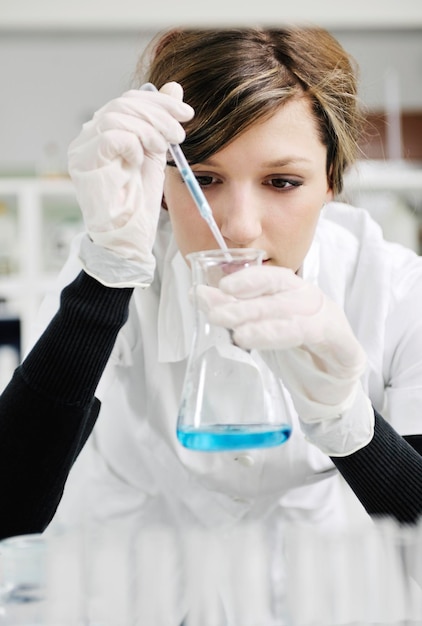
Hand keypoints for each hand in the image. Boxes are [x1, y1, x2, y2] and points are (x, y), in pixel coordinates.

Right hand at [68, 82, 193, 286]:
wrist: (128, 235)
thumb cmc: (140, 201)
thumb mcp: (157, 154)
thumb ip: (161, 123)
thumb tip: (173, 88)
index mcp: (106, 131)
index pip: (130, 100)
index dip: (160, 102)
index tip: (186, 113)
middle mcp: (89, 136)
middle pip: (124, 103)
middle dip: (158, 114)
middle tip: (179, 133)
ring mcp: (83, 149)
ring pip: (117, 116)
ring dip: (149, 129)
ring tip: (165, 148)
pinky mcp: (84, 163)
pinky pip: (110, 136)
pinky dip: (133, 143)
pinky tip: (141, 158)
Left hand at [196, 265, 373, 455]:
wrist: (335, 379)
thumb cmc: (298, 348)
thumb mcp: (263, 328)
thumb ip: (235, 311)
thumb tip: (200, 295)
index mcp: (294, 291)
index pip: (272, 277)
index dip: (248, 279)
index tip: (222, 287)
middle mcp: (311, 300)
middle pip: (278, 296)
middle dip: (245, 305)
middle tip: (216, 314)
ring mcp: (328, 320)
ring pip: (293, 316)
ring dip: (262, 323)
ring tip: (237, 334)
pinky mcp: (341, 344)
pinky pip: (311, 336)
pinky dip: (284, 336)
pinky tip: (261, 341)